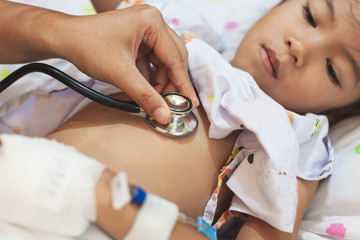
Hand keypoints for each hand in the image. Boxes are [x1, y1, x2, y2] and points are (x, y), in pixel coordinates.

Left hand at [58, 5, 198, 123]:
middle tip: (171, 104)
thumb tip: (164, 116)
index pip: (175, 58)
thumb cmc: (88, 46)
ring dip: (159, 82)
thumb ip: (145, 96)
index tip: (191, 103)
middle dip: (170, 83)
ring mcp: (145, 30)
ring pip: (163, 62)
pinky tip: (144, 89)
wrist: (64, 39)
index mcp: (152, 22)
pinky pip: (151, 61)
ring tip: (154, 99)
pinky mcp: (138, 39)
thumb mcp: (120, 74)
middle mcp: (152, 22)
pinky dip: (149, 77)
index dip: (183, 83)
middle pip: (173, 59)